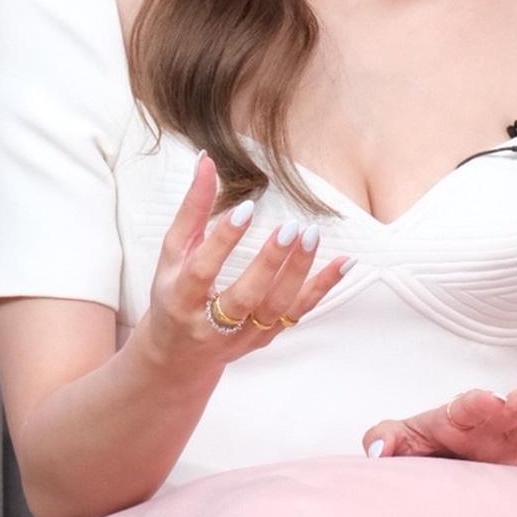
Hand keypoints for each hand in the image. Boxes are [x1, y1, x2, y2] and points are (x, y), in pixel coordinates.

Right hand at [138, 150, 349, 371]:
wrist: (179, 355)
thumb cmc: (173, 295)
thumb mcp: (172, 255)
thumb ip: (190, 210)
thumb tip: (206, 161)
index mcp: (182, 299)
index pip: (203, 270)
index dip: (223, 240)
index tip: (246, 208)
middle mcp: (212, 324)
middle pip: (246, 296)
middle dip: (269, 263)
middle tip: (290, 228)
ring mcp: (243, 335)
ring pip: (277, 308)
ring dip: (299, 273)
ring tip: (311, 236)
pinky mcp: (266, 337)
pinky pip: (299, 312)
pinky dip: (323, 287)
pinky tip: (345, 262)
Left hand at [359, 374, 516, 467]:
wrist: (424, 473)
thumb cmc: (408, 452)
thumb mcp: (390, 442)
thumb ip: (382, 439)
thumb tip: (379, 450)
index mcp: (453, 419)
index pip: (466, 406)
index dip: (478, 402)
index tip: (492, 400)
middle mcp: (488, 427)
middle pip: (515, 407)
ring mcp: (510, 444)